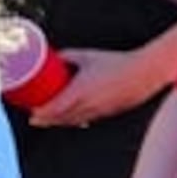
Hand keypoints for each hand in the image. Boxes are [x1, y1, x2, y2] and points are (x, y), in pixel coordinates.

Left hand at [29, 42, 168, 127]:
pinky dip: (76, 120)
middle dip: (46, 120)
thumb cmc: (116, 63)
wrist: (144, 74)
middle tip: (35, 118)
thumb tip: (55, 55)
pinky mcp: (108, 112)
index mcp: (80, 92)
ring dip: (60, 122)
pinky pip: (88, 119)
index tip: (31, 114)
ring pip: (75, 121)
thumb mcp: (87, 56)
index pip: (55, 109)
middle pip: (62, 119)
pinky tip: (72, 119)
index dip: (41, 114)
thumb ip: (69, 55)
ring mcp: (99, 111)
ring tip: (49, 120)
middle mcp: (88, 106)